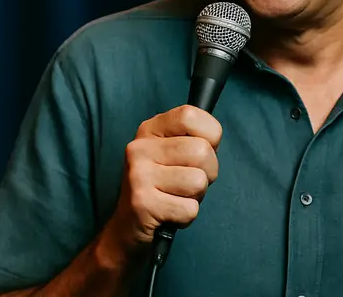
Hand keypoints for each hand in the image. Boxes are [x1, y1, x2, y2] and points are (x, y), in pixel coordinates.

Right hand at [103, 105, 222, 256]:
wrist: (127, 228)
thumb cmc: (161, 187)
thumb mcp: (172, 153)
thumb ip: (193, 138)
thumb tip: (214, 136)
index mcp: (150, 129)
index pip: (190, 115)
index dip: (210, 134)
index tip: (203, 149)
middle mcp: (140, 148)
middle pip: (202, 151)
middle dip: (208, 172)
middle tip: (189, 182)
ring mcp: (138, 174)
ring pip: (199, 181)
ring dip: (196, 196)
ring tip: (177, 197)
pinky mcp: (142, 203)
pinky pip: (189, 208)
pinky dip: (187, 216)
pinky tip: (170, 213)